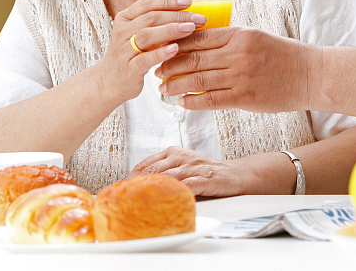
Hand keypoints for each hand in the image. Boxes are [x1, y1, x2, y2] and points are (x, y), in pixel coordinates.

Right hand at [96, 0, 205, 103]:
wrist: (109, 81)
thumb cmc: (130, 55)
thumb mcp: (139, 34)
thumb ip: (156, 23)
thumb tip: (186, 12)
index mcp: (125, 18)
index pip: (148, 3)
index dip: (169, 1)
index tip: (188, 1)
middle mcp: (122, 31)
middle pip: (151, 18)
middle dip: (177, 16)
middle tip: (198, 18)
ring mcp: (123, 50)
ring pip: (147, 35)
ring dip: (171, 30)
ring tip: (190, 29)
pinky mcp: (128, 69)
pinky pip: (144, 59)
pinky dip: (161, 53)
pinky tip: (175, 49)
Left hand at [128, 147, 264, 196]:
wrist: (236, 174)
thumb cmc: (207, 173)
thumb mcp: (183, 167)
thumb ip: (165, 173)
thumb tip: (141, 188)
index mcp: (173, 153)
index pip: (146, 164)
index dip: (131, 177)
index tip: (120, 190)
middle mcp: (181, 157)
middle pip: (152, 171)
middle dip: (136, 185)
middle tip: (123, 198)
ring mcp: (192, 167)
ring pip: (166, 177)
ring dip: (151, 190)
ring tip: (137, 201)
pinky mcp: (204, 178)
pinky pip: (186, 186)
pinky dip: (174, 193)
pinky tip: (165, 200)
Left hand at [156, 27, 320, 112]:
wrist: (310, 74)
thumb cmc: (282, 55)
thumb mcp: (255, 37)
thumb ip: (229, 40)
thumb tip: (198, 43)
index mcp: (238, 34)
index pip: (198, 37)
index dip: (175, 44)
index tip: (162, 49)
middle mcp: (237, 53)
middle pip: (192, 58)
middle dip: (169, 65)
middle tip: (156, 70)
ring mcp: (240, 75)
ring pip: (197, 80)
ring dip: (176, 85)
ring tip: (163, 88)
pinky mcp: (245, 97)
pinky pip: (211, 100)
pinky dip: (193, 101)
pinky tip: (183, 102)